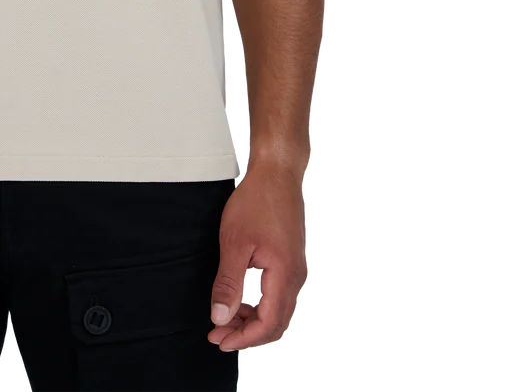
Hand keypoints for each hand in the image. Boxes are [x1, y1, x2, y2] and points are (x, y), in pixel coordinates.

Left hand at [207, 160, 308, 353]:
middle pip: (274, 322)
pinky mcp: (291, 261)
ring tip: (225, 318)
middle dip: (245, 333)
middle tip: (218, 335)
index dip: (242, 338)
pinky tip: (240, 299)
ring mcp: (295, 269)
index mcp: (284, 275)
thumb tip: (220, 316)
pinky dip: (258, 304)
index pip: (267, 324)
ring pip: (276, 310)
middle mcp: (295, 277)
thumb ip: (228, 283)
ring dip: (251, 319)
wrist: (276, 173)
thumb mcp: (235, 243)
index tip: (220, 340)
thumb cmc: (257, 200)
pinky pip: (277, 294)